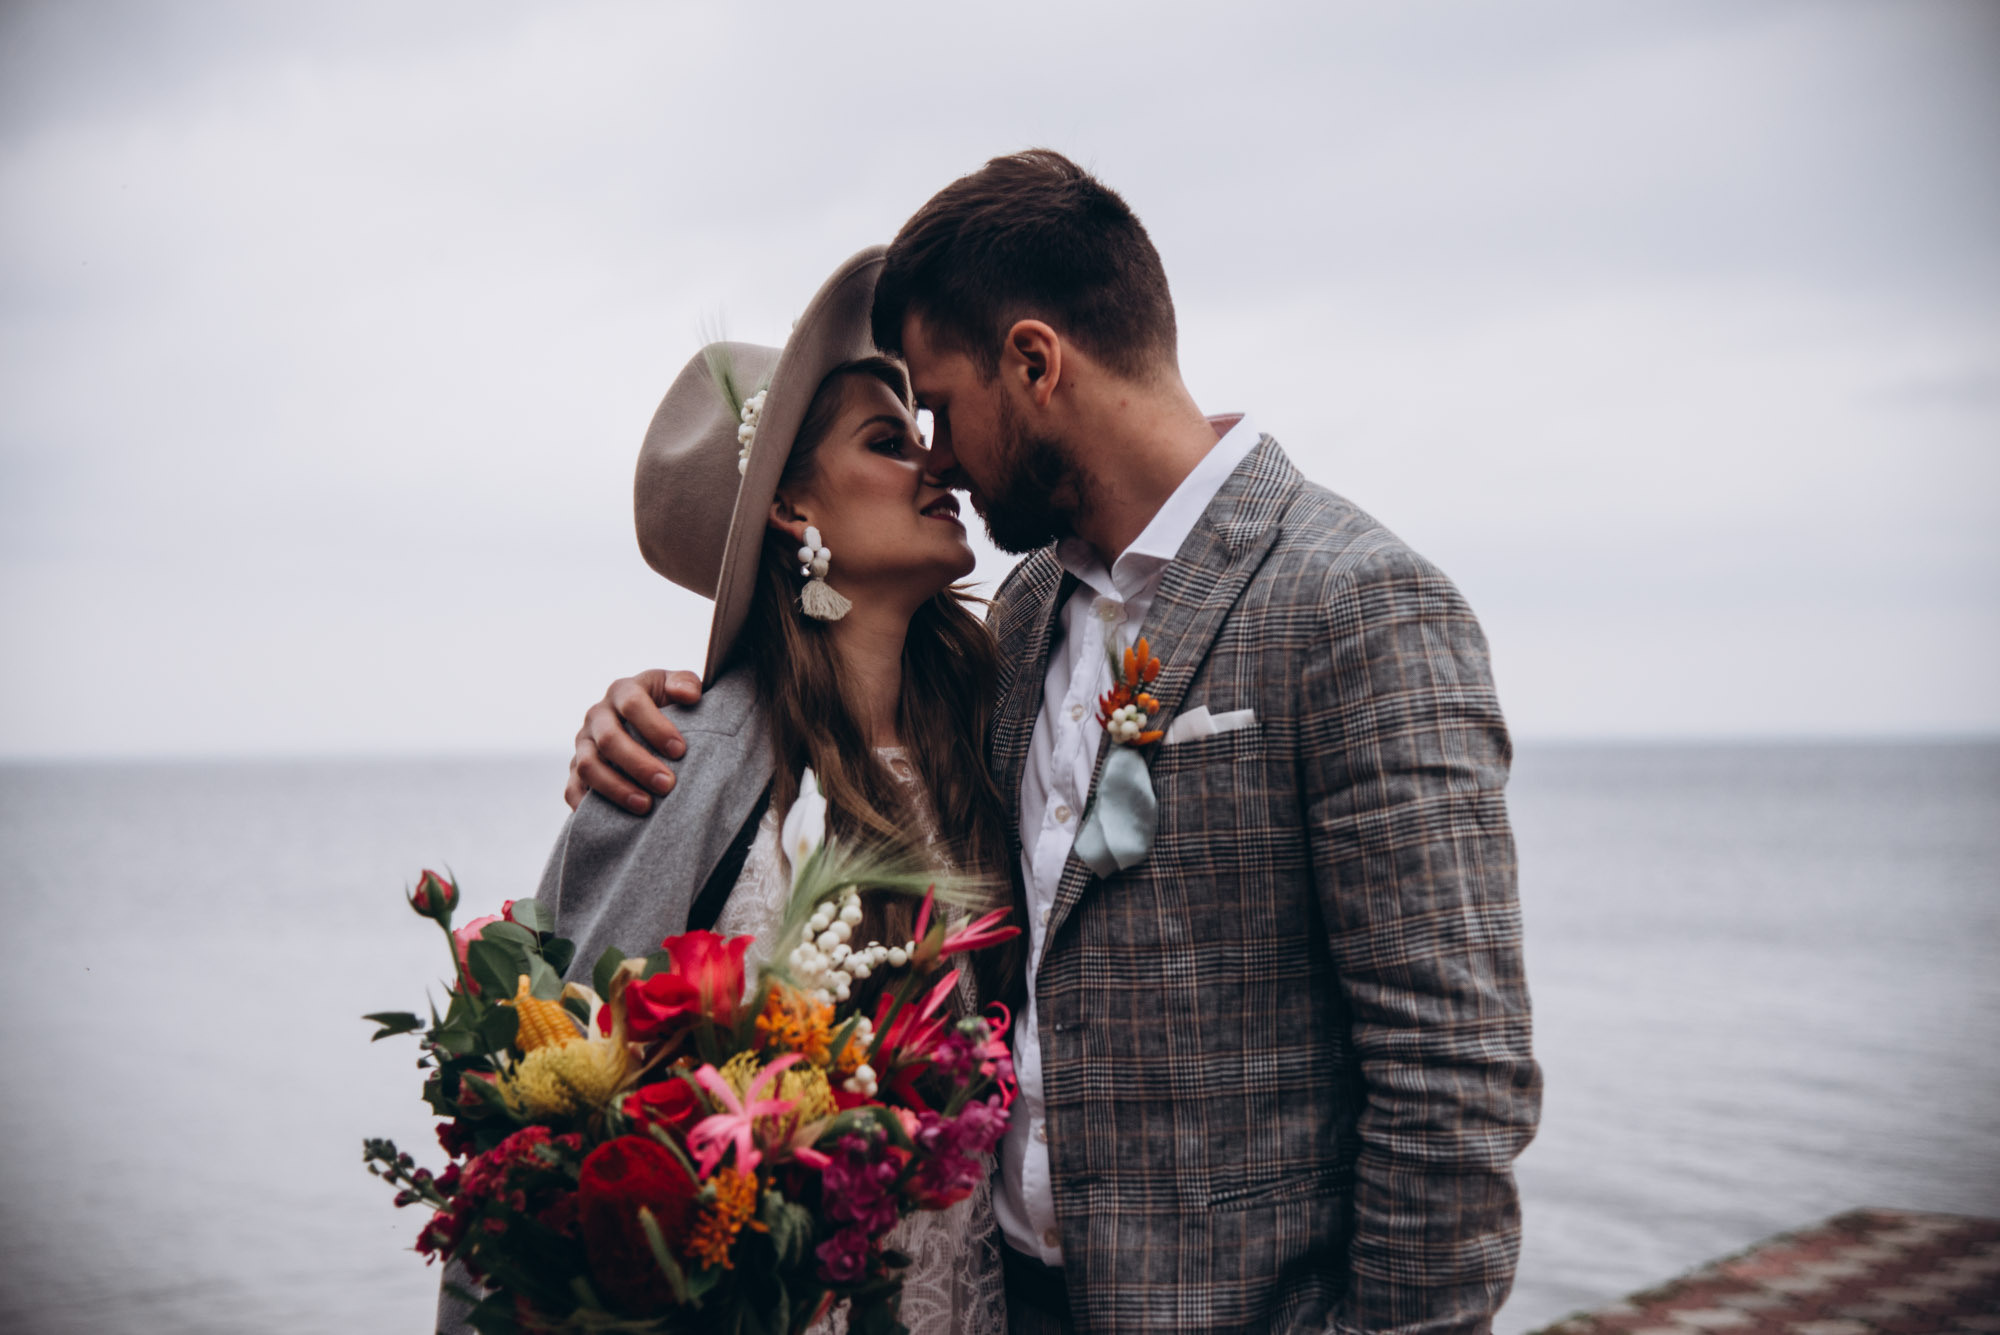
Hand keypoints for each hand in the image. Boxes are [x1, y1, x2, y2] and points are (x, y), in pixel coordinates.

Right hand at [564, 669, 703, 812]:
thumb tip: (689, 695)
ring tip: (646, 806)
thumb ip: (686, 684)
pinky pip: (572, 789)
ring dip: (617, 788)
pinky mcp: (575, 770)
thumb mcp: (678, 687)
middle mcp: (597, 716)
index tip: (680, 751)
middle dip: (639, 764)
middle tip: (668, 785)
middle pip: (609, 739)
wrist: (647, 725)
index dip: (655, 727)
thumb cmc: (668, 705)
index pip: (632, 704)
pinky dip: (587, 806)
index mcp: (622, 691)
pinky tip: (614, 821)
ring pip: (589, 766)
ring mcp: (583, 744)